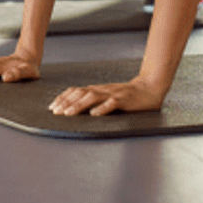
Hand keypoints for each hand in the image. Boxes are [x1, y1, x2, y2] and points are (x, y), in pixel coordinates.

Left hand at [48, 78, 163, 115]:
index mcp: (97, 90)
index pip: (75, 91)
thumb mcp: (108, 97)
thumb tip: (77, 109)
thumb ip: (95, 101)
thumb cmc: (127, 95)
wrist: (149, 88)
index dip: (63, 98)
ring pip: (92, 97)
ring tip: (68, 113)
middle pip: (80, 94)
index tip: (52, 107)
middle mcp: (102, 90)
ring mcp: (112, 94)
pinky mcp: (123, 100)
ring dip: (78, 105)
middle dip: (66, 103)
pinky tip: (94, 114)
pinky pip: (111, 104)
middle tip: (55, 112)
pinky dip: (102, 109)